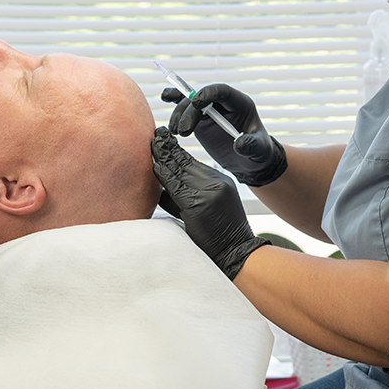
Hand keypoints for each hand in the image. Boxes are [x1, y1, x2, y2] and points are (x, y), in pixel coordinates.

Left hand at [151, 127, 268, 279]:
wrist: (236, 253)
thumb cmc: (218, 236)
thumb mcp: (207, 207)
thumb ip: (187, 194)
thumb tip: (162, 184)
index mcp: (220, 181)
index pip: (192, 162)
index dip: (176, 150)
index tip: (163, 139)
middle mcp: (217, 182)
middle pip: (186, 162)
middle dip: (168, 149)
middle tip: (155, 134)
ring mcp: (209, 192)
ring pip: (180, 171)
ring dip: (164, 157)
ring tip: (152, 143)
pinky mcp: (198, 204)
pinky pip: (176, 187)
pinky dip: (164, 176)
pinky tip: (155, 166)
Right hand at [162, 83, 287, 186]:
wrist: (250, 162)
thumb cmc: (259, 153)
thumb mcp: (259, 150)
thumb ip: (251, 146)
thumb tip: (239, 143)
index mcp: (240, 104)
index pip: (222, 91)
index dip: (208, 93)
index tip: (195, 102)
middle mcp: (224, 104)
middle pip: (201, 99)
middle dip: (189, 111)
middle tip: (182, 131)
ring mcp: (211, 111)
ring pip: (190, 103)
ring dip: (179, 114)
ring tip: (175, 132)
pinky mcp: (200, 120)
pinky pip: (186, 107)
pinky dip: (175, 100)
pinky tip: (165, 97)